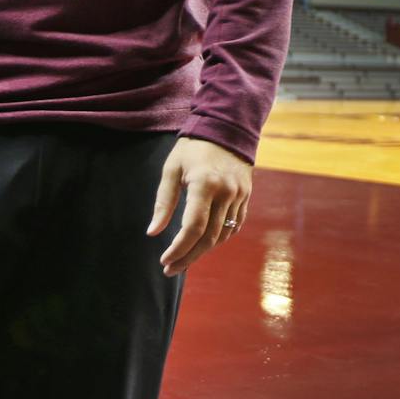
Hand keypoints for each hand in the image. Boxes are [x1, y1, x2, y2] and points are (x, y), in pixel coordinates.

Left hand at [147, 136, 251, 277]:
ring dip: (203, 251)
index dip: (178, 248)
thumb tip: (153, 232)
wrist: (227, 129)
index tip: (164, 260)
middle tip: (170, 269)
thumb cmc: (193, 148)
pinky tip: (204, 244)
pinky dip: (219, 238)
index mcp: (205, 184)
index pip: (192, 227)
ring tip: (184, 259)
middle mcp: (226, 193)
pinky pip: (233, 226)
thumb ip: (163, 202)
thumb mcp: (171, 169)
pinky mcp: (246, 196)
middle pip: (208, 237)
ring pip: (222, 235)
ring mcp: (239, 196)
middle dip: (188, 257)